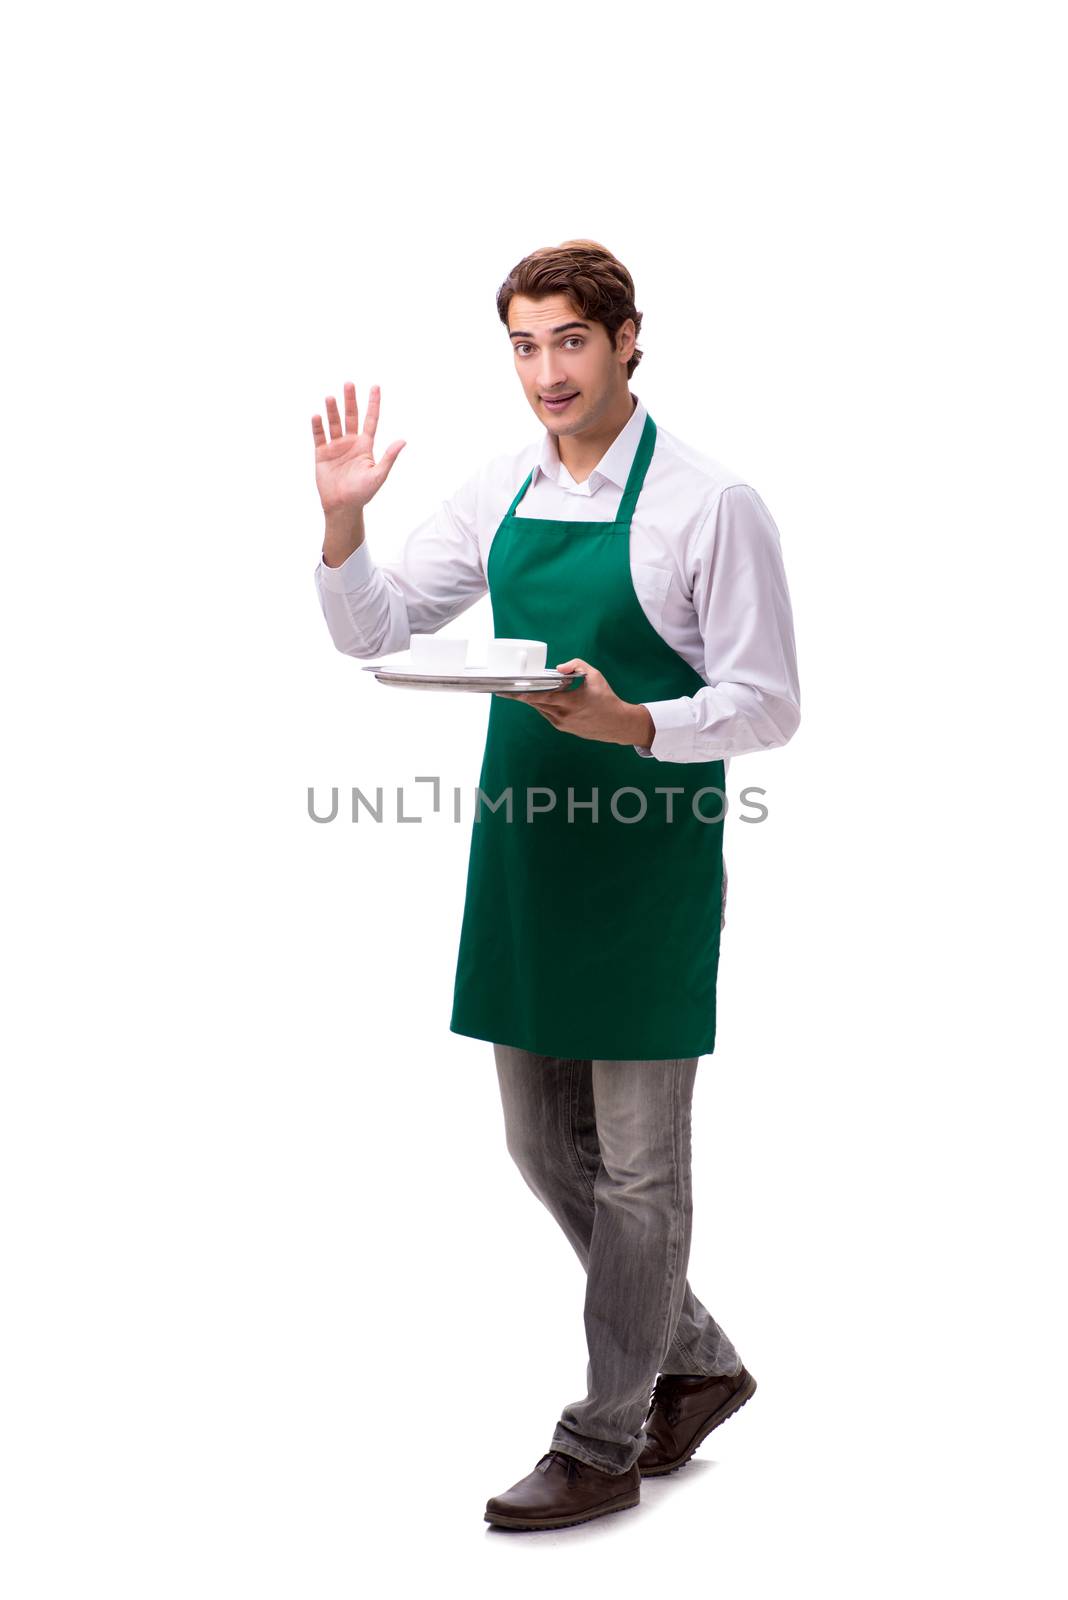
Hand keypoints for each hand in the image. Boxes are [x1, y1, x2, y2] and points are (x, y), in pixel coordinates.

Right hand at [311, 382, 405, 515]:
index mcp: (365, 446)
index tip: (375, 386)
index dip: (373, 404)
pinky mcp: (321, 453)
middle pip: (351, 416)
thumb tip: (403, 441)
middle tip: (349, 384)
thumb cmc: (362, 493)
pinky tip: (317, 416)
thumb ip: (389, 457)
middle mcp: (350, 442)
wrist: (342, 506)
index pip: (370, 420)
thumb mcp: (378, 475)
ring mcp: (335, 447)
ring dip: (332, 410)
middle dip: (350, 400)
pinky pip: (319, 436)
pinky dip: (318, 426)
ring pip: (334, 423)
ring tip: (330, 398)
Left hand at [495, 659, 655, 745]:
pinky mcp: (564, 729)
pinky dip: (543, 706)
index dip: (525, 694)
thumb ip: (576, 666)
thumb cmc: (607, 698)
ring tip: (522, 691)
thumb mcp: (595, 676)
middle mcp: (564, 715)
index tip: (512, 691)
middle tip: (508, 690)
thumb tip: (559, 668)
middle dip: (522, 696)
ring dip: (533, 701)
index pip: (542, 697)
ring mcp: (563, 724)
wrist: (617, 724)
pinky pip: (548, 715)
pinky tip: (540, 698)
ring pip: (541, 710)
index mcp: (571, 702)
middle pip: (537, 704)